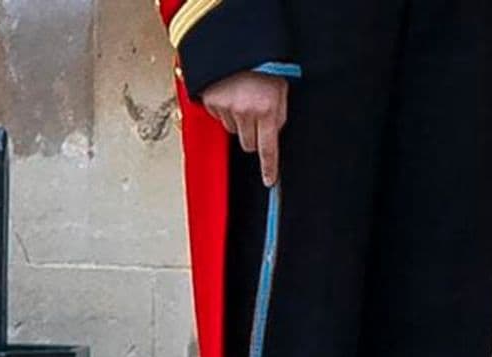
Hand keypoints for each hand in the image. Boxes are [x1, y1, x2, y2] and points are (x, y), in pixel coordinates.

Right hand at [202, 71, 288, 185]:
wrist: (237, 41)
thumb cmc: (263, 63)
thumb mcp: (280, 90)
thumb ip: (278, 116)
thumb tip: (274, 136)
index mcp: (266, 110)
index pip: (268, 150)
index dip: (269, 168)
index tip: (269, 180)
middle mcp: (245, 112)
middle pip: (248, 145)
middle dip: (253, 136)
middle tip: (255, 116)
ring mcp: (226, 107)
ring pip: (233, 131)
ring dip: (238, 121)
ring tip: (242, 98)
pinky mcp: (211, 101)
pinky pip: (220, 117)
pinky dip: (225, 109)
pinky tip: (230, 93)